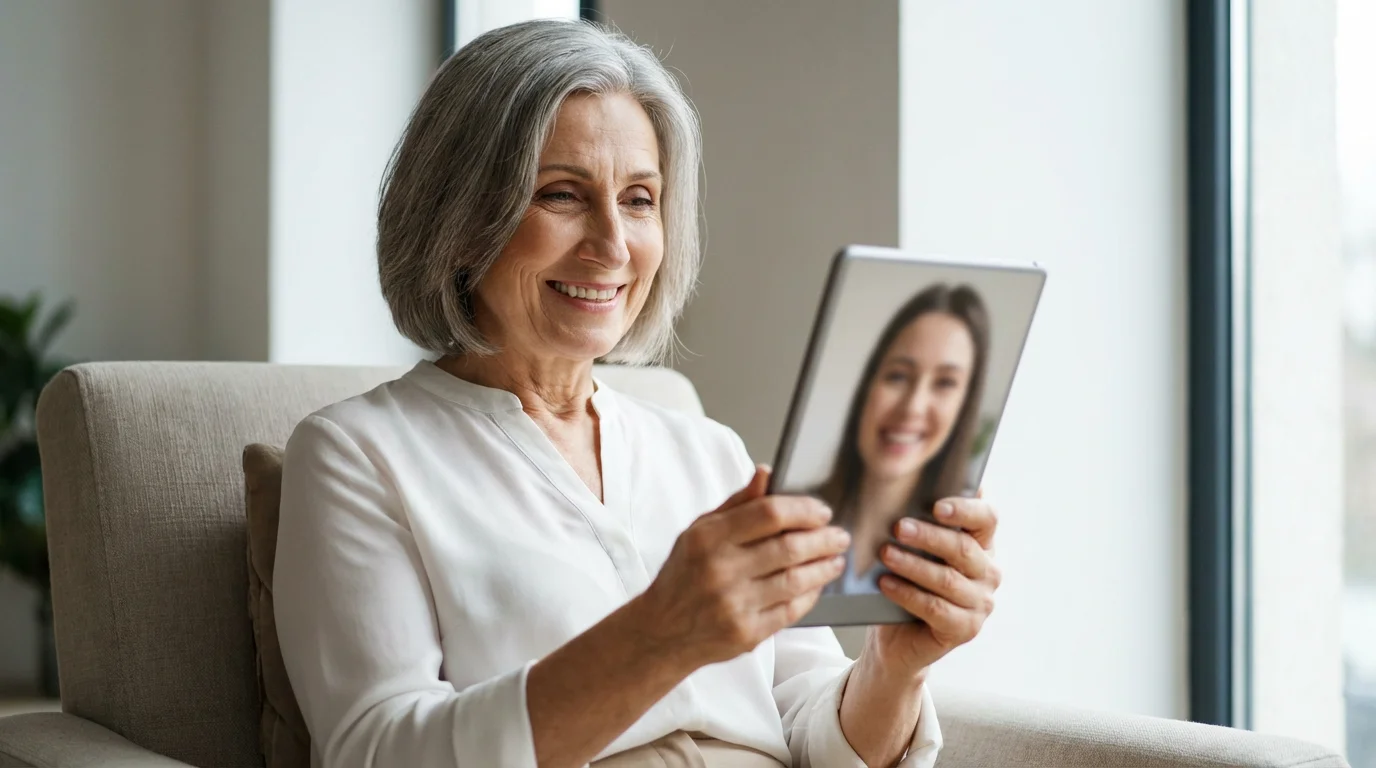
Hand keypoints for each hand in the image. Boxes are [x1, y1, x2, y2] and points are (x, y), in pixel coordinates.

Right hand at [635, 466, 850, 668]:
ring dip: (824, 567)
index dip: (803, 509)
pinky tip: (817, 584)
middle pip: (789, 547)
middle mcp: (720, 570)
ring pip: (796, 580)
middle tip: (839, 535)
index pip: (768, 513)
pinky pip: (792, 610)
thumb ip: (736, 503)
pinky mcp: (747, 633)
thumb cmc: (684, 575)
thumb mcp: (699, 532)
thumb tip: (766, 473)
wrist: (661, 632)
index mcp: (708, 538)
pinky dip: (811, 594)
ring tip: (835, 559)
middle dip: (824, 539)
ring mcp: (734, 604)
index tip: (821, 511)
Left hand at [864, 494, 1000, 679]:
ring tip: (885, 553)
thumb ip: (922, 520)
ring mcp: (980, 603)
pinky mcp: (965, 629)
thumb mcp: (916, 550)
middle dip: (929, 536)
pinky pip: (935, 608)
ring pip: (947, 579)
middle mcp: (988, 573)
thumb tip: (911, 483)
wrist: (897, 638)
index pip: (987, 519)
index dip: (965, 509)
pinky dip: (907, 594)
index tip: (937, 506)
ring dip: (913, 565)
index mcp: (982, 545)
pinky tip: (886, 583)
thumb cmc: (908, 583)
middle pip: (963, 548)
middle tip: (898, 528)